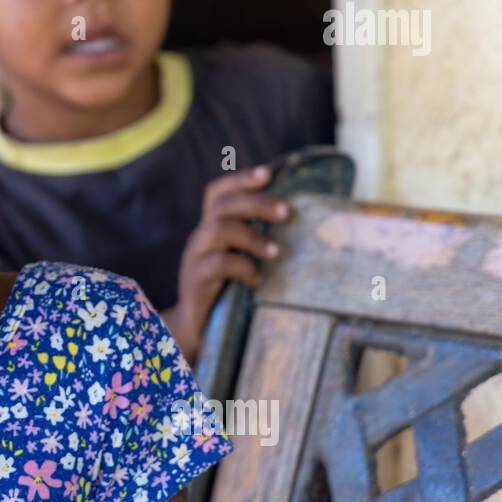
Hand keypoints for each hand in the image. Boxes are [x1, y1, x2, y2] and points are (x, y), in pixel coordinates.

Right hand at [168, 164, 290, 360]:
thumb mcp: (241, 260)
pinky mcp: (194, 278)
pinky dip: (242, 267)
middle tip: (287, 213)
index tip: (268, 173)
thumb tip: (306, 226)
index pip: (218, 191)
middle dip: (257, 203)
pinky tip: (257, 280)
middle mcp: (200, 236)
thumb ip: (258, 242)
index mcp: (211, 226)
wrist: (197, 327)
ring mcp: (194, 256)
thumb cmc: (230, 291)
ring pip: (219, 229)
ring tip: (276, 253)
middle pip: (223, 205)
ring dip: (252, 237)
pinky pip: (216, 263)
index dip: (241, 178)